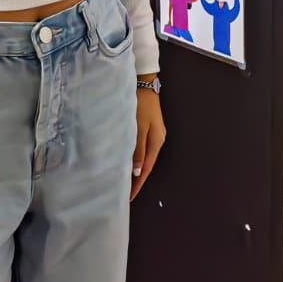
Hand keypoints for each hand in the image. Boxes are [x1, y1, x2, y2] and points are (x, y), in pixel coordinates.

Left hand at [131, 81, 165, 200]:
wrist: (145, 84)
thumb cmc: (141, 105)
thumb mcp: (138, 128)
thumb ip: (138, 149)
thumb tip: (138, 171)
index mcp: (156, 142)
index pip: (146, 168)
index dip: (138, 184)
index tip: (129, 197)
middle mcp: (157, 140)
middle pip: (146, 165)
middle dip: (137, 180)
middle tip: (125, 193)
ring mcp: (154, 134)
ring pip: (144, 158)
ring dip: (136, 170)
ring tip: (124, 181)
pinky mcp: (149, 129)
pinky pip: (142, 149)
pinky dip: (136, 159)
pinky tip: (128, 162)